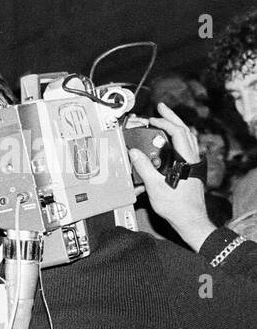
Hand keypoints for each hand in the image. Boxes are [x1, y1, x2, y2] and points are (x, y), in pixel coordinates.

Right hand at [131, 103, 211, 250]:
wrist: (190, 219)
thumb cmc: (176, 206)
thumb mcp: (155, 187)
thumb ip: (144, 167)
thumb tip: (134, 153)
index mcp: (186, 160)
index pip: (178, 132)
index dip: (164, 122)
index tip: (152, 118)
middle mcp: (193, 159)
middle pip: (185, 131)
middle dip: (172, 118)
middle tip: (161, 109)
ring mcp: (194, 164)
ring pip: (188, 139)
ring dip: (176, 127)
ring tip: (165, 121)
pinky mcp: (192, 170)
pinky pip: (186, 148)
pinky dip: (177, 140)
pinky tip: (169, 143)